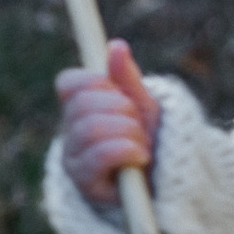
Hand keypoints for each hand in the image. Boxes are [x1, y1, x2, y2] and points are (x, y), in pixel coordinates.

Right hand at [57, 39, 160, 206]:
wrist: (165, 187)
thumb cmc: (151, 144)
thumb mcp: (145, 108)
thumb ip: (128, 79)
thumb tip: (116, 45)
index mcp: (79, 112)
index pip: (68, 84)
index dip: (96, 81)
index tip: (120, 93)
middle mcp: (70, 136)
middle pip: (83, 104)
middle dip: (121, 109)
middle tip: (139, 125)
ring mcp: (74, 162)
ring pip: (91, 128)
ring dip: (128, 131)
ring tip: (143, 145)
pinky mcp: (86, 186)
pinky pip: (101, 155)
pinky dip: (128, 150)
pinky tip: (140, 158)